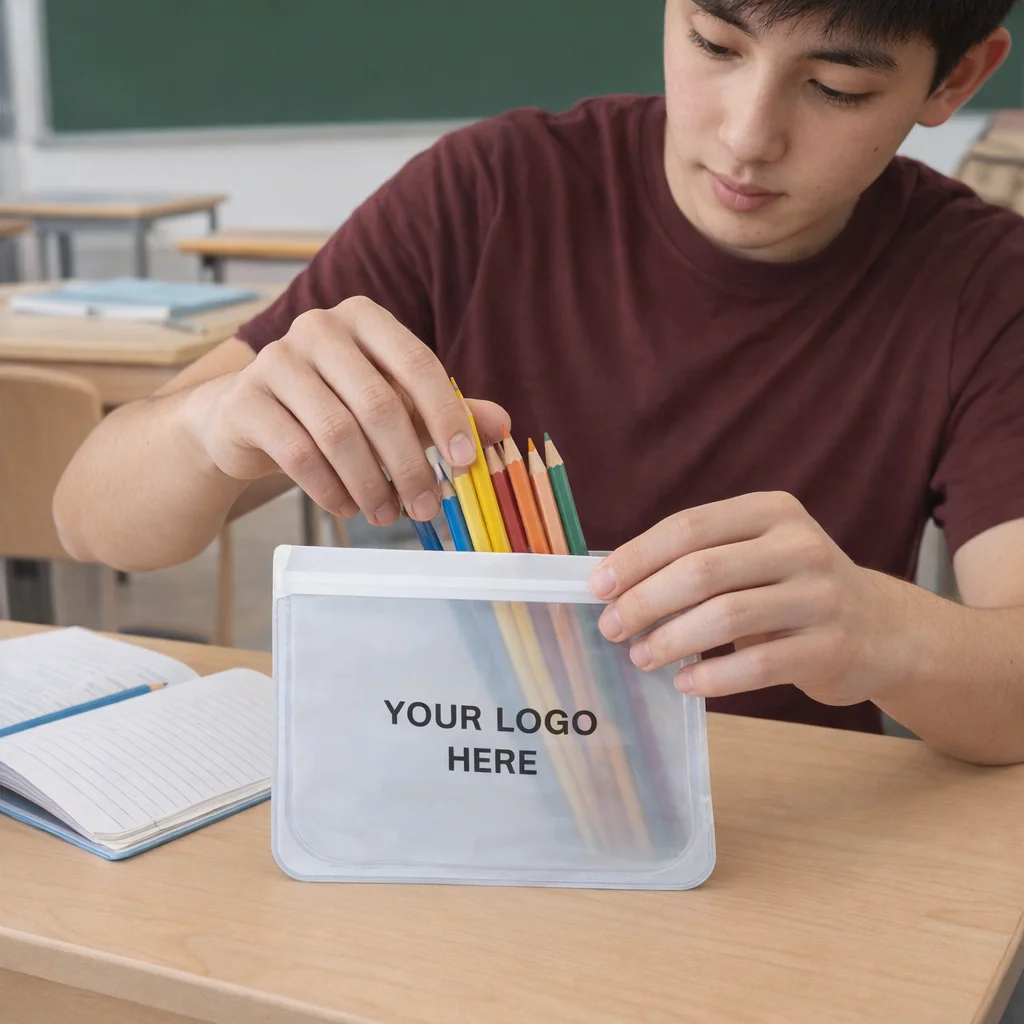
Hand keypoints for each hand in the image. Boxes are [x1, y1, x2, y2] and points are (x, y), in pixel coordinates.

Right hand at [188, 296, 508, 525]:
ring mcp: (275, 360)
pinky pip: (297, 454)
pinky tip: (348, 508)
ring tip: (389, 515)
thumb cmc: (333, 405)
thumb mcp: (393, 402)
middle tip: (427, 507)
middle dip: (409, 464)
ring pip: (337, 434)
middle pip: (378, 404)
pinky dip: (330, 489)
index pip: (416, 363)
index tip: (465, 464)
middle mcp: (318, 327)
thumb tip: (502, 426)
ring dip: (371, 484)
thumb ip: (443, 410)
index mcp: (364, 318)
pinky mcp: (245, 400)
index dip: (445, 416)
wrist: (246, 417)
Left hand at [589, 492, 909, 705]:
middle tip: (613, 628)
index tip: (599, 587)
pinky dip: (712, 677)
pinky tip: (685, 684)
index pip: (689, 528)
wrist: (882, 629)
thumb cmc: (793, 590)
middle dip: (645, 601)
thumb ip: (700, 559)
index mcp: (770, 511)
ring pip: (726, 617)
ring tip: (642, 657)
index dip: (637, 557)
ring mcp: (820, 596)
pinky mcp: (831, 647)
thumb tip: (615, 584)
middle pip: (702, 570)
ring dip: (672, 640)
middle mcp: (799, 545)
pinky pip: (757, 665)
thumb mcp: (756, 555)